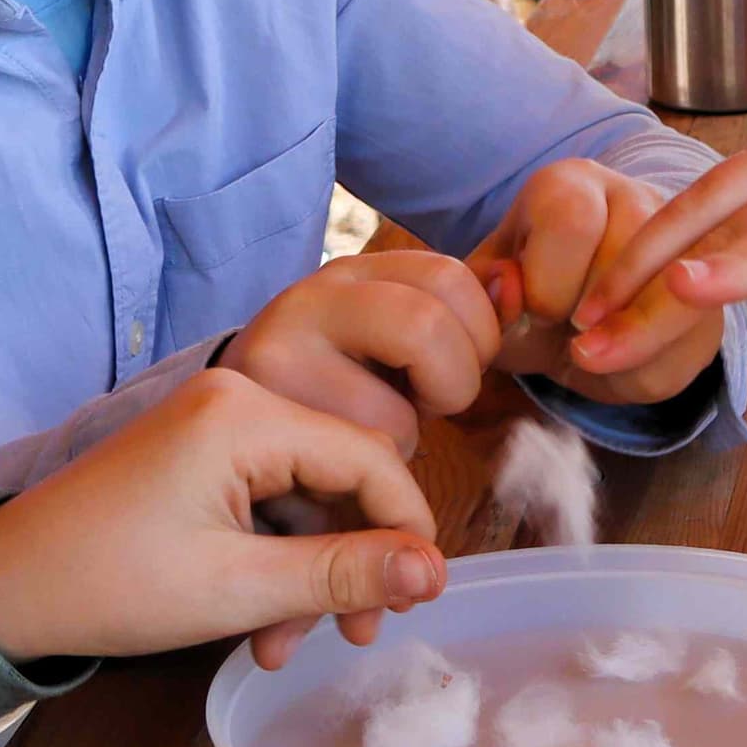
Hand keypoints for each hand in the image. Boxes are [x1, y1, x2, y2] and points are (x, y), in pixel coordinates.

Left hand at [0, 369, 446, 670]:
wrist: (5, 587)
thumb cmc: (111, 585)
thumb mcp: (239, 589)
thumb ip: (343, 574)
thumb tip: (434, 572)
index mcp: (244, 413)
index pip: (369, 456)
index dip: (407, 528)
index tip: (420, 598)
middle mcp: (235, 398)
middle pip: (341, 472)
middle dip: (356, 557)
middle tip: (359, 635)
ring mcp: (213, 422)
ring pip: (307, 492)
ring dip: (314, 568)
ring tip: (292, 642)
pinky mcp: (198, 451)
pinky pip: (269, 496)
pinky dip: (278, 555)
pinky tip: (265, 620)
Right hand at [219, 251, 504, 450]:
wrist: (234, 429)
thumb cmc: (340, 387)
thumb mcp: (394, 337)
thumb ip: (457, 316)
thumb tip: (513, 285)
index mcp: (354, 272)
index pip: (450, 276)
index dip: (478, 333)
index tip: (450, 365)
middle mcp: (309, 299)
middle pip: (425, 325)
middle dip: (452, 383)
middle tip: (430, 405)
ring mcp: (279, 359)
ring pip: (395, 412)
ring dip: (406, 440)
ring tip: (378, 435)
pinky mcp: (265, 422)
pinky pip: (354, 464)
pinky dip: (374, 474)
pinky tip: (346, 460)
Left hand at [470, 159, 724, 404]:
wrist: (573, 329)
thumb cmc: (529, 304)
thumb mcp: (492, 298)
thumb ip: (484, 293)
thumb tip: (509, 286)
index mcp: (570, 184)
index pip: (573, 221)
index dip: (549, 285)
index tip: (536, 311)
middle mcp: (635, 195)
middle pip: (629, 258)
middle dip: (591, 317)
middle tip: (571, 333)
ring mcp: (685, 236)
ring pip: (674, 295)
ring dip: (627, 343)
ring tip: (595, 352)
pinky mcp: (716, 289)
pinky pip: (693, 334)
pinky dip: (652, 364)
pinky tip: (627, 360)